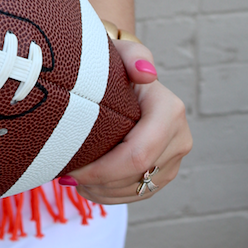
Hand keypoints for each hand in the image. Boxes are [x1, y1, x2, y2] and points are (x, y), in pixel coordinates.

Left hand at [61, 39, 191, 203]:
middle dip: (100, 183)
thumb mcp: (120, 53)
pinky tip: (91, 185)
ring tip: (75, 180)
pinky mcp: (166, 172)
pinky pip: (141, 194)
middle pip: (137, 175)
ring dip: (103, 192)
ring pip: (139, 190)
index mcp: (170, 111)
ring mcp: (175, 158)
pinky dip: (113, 194)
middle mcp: (180, 137)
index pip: (138, 154)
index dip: (104, 169)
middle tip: (67, 176)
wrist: (127, 77)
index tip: (72, 168)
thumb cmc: (117, 65)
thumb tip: (146, 74)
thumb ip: (133, 56)